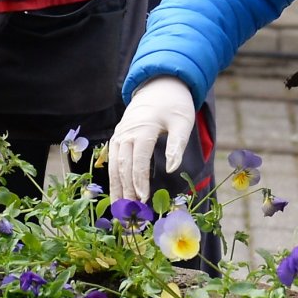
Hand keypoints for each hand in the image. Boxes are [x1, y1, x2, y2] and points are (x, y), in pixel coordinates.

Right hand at [107, 77, 197, 201]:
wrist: (159, 85)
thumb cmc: (175, 105)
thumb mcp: (183, 121)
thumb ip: (178, 144)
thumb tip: (172, 169)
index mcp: (143, 128)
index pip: (138, 159)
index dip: (139, 180)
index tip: (143, 199)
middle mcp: (127, 132)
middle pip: (123, 165)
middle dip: (126, 190)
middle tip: (130, 212)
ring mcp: (120, 134)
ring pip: (114, 165)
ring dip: (116, 187)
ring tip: (119, 209)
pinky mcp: (118, 137)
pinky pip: (113, 160)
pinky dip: (114, 178)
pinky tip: (116, 193)